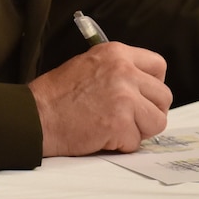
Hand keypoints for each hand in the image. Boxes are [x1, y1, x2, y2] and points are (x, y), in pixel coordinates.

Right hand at [29, 42, 171, 154]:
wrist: (35, 116)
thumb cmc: (56, 95)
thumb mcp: (89, 64)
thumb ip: (119, 71)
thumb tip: (145, 86)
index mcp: (117, 54)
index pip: (158, 66)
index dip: (154, 85)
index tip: (144, 96)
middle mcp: (124, 72)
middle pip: (164, 96)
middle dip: (150, 112)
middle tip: (131, 119)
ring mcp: (124, 98)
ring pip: (157, 121)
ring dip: (139, 130)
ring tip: (115, 128)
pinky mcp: (119, 124)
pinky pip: (136, 142)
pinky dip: (121, 145)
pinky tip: (102, 137)